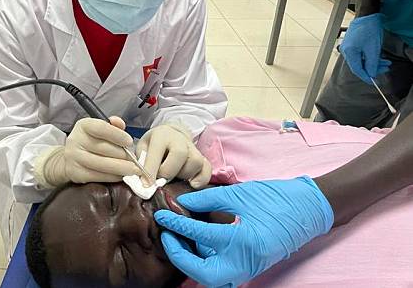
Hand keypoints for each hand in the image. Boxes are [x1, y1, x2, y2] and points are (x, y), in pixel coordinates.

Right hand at [34, 116, 139, 186]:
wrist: (70, 159)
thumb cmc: (91, 142)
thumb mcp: (100, 129)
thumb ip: (113, 126)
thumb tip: (120, 123)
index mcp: (83, 125)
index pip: (101, 128)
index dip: (117, 135)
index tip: (129, 142)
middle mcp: (76, 140)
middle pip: (104, 148)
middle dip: (123, 155)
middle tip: (135, 160)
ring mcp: (74, 157)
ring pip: (102, 164)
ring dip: (121, 168)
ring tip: (133, 170)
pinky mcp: (76, 173)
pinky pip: (98, 176)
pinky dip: (113, 177)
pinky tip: (121, 176)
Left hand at [137, 124, 210, 187]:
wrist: (170, 135)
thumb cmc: (153, 145)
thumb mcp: (142, 148)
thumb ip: (141, 163)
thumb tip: (141, 183)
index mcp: (161, 135)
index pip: (157, 152)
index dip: (150, 171)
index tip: (146, 185)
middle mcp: (179, 139)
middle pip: (180, 154)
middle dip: (168, 172)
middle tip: (161, 181)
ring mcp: (193, 148)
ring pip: (195, 162)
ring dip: (184, 175)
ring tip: (175, 179)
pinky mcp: (202, 157)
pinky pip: (207, 169)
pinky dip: (201, 179)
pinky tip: (192, 184)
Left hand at [154, 177, 333, 286]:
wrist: (308, 209)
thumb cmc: (275, 198)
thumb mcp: (239, 194)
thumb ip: (208, 199)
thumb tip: (183, 202)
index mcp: (243, 239)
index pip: (199, 235)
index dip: (176, 224)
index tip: (161, 215)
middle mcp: (246, 261)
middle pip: (203, 273)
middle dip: (180, 257)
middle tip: (168, 235)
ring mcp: (250, 268)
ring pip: (211, 277)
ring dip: (192, 261)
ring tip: (178, 236)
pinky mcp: (251, 268)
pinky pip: (223, 272)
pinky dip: (206, 261)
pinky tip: (197, 242)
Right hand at [340, 13, 390, 83]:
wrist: (367, 15)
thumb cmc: (369, 29)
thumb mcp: (373, 49)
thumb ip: (372, 64)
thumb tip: (371, 74)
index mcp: (349, 52)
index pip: (357, 69)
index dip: (366, 77)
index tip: (374, 82)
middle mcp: (345, 51)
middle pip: (359, 66)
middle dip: (373, 69)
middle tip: (385, 69)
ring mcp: (348, 47)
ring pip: (361, 60)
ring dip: (373, 63)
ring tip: (385, 62)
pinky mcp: (351, 45)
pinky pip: (360, 55)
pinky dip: (369, 58)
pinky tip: (378, 58)